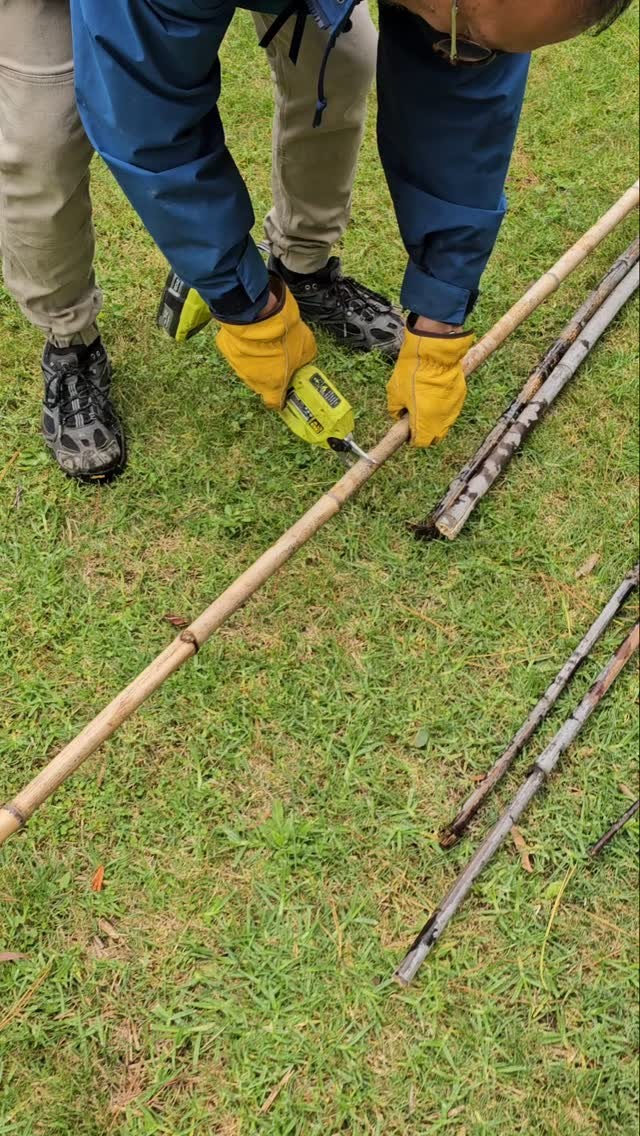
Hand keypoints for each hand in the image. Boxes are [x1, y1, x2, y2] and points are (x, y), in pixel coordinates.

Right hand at [216, 276, 315, 409]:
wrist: (258, 315)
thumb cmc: (283, 335)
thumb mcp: (306, 348)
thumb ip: (304, 359)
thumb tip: (304, 359)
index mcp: (272, 387)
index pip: (274, 402)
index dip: (279, 397)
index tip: (284, 389)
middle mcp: (252, 381)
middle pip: (261, 383)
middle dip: (269, 374)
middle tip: (278, 358)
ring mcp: (237, 366)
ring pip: (248, 367)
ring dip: (256, 359)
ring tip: (265, 343)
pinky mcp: (227, 350)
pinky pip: (238, 351)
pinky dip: (244, 345)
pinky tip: (252, 334)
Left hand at [387, 320, 474, 446]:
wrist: (433, 353)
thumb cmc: (412, 373)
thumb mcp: (394, 393)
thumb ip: (396, 410)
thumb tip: (400, 415)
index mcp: (423, 422)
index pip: (420, 442)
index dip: (413, 439)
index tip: (408, 432)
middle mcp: (440, 420)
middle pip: (435, 438)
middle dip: (426, 433)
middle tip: (417, 421)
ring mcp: (452, 409)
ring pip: (444, 424)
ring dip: (435, 421)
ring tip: (426, 407)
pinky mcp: (460, 397)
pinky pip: (451, 410)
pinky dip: (443, 408)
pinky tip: (436, 397)